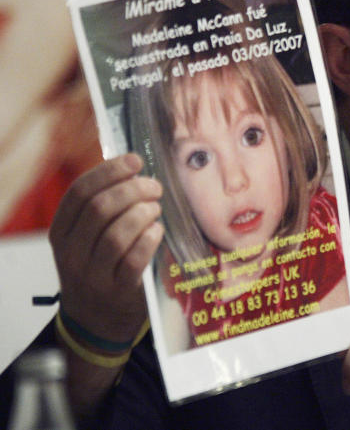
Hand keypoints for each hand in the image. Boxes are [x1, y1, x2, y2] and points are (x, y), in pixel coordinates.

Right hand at [49, 153, 163, 343]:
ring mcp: (93, 274)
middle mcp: (72, 253)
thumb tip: (132, 167)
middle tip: (154, 186)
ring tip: (156, 208)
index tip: (135, 160)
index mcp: (61, 232)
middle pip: (100, 208)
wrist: (95, 320)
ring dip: (143, 213)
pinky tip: (158, 230)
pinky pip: (134, 259)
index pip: (79, 192)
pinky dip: (150, 239)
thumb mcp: (85, 238)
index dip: (109, 171)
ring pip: (117, 234)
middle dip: (133, 189)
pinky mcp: (118, 291)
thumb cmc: (97, 267)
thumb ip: (102, 207)